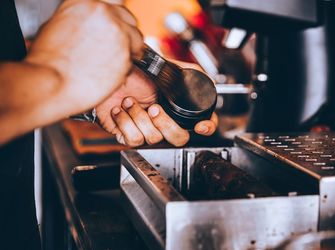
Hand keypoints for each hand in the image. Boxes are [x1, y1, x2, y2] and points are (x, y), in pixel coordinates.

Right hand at [24, 0, 142, 115]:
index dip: (116, 17)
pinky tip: (113, 72)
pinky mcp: (126, 51)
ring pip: (137, 37)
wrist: (51, 83)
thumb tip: (93, 25)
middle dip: (126, 32)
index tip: (117, 25)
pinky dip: (127, 65)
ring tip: (118, 61)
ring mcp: (117, 30)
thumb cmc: (49, 62)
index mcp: (84, 2)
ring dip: (131, 48)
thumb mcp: (59, 26)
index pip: (112, 2)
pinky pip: (135, 57)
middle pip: (128, 17)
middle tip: (119, 46)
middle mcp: (102, 11)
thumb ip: (82, 20)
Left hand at [96, 65, 217, 146]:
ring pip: (154, 138)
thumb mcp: (164, 67)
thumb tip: (203, 77)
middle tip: (154, 107)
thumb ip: (185, 72)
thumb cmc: (133, 72)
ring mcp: (147, 131)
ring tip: (129, 101)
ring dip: (138, 115)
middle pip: (179, 138)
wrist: (106, 78)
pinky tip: (120, 110)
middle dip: (166, 123)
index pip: (201, 125)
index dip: (206, 127)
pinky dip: (125, 121)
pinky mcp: (129, 136)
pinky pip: (134, 139)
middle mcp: (164, 122)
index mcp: (177, 109)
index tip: (201, 126)